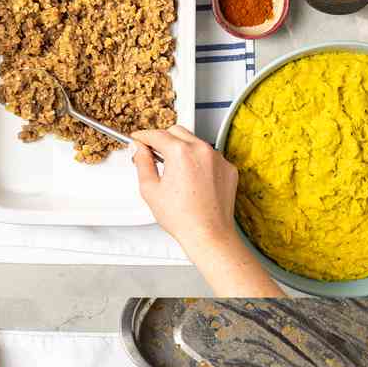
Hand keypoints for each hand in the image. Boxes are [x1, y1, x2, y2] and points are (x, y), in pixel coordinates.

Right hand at [131, 125, 240, 250]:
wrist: (209, 234)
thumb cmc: (182, 218)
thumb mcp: (150, 189)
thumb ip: (142, 163)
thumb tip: (138, 149)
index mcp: (181, 152)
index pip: (156, 134)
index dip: (143, 136)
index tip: (138, 139)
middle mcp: (202, 150)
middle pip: (177, 132)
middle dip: (164, 139)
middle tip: (154, 155)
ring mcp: (219, 159)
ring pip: (195, 142)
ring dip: (183, 149)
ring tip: (175, 171)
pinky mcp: (229, 169)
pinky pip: (210, 157)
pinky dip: (200, 161)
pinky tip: (193, 179)